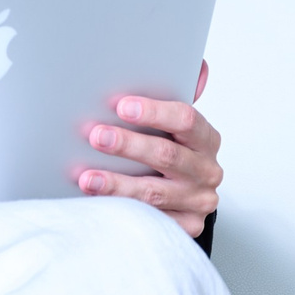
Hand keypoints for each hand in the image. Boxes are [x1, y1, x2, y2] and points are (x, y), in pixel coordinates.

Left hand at [78, 61, 221, 237]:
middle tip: (97, 136)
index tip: (123, 106)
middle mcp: (207, 172)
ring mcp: (197, 202)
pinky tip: (99, 204)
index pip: (186, 120)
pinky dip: (122, 212)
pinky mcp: (185, 228)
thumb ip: (181, 95)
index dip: (154, 112)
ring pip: (154, 193)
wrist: (186, 201)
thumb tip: (198, 66)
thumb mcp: (177, 128)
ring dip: (117, 184)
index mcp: (207, 140)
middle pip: (167, 155)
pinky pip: (151, 221)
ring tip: (87, 177)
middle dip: (129, 145)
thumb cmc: (174, 155)